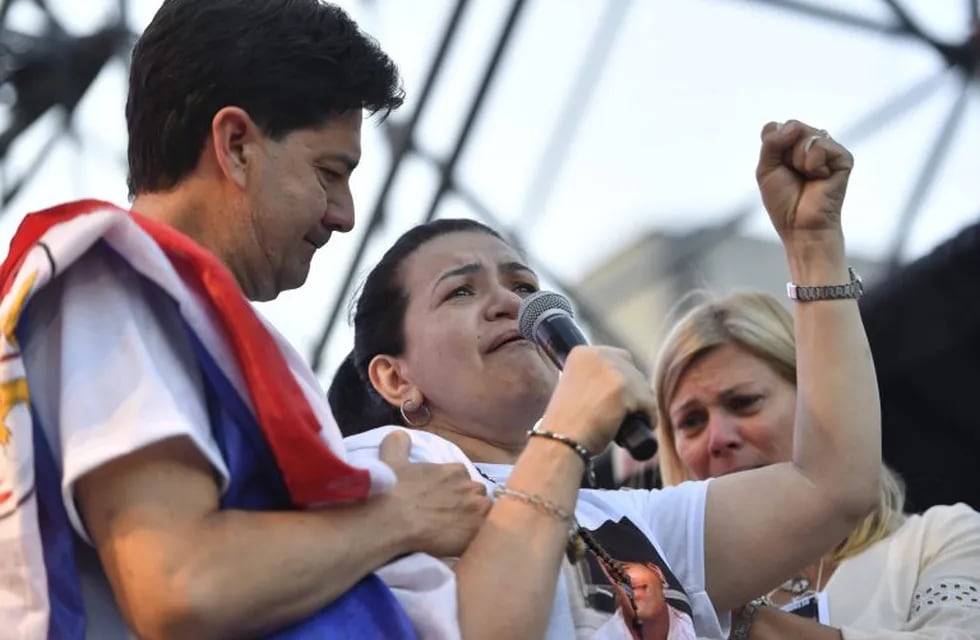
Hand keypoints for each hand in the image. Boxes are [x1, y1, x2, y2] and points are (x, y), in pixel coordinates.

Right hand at [378, 430, 490, 557]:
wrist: (393, 519)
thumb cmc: (393, 490)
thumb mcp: (392, 459)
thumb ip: (399, 444)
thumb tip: (400, 434)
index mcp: (455, 470)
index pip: (463, 477)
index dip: (454, 488)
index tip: (444, 498)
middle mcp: (471, 486)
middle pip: (476, 494)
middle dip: (467, 502)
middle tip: (450, 516)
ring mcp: (478, 509)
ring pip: (484, 513)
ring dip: (474, 519)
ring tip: (457, 530)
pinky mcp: (478, 531)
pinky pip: (485, 533)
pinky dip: (477, 536)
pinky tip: (463, 541)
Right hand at [540, 346, 655, 452]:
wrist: (561, 441)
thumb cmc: (565, 425)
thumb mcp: (574, 388)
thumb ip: (592, 379)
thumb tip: (619, 386)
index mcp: (582, 353)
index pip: (617, 358)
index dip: (622, 379)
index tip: (620, 397)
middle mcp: (598, 355)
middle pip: (632, 371)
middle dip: (634, 391)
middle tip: (627, 412)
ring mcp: (612, 370)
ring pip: (643, 387)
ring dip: (642, 404)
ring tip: (630, 421)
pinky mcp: (625, 389)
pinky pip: (649, 402)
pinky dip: (649, 416)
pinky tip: (643, 426)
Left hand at [756, 120, 853, 245]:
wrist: (800, 225)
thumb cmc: (784, 202)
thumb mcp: (766, 169)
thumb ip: (771, 142)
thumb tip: (793, 125)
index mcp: (792, 146)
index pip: (776, 127)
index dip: (772, 146)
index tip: (777, 168)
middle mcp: (812, 144)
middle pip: (792, 126)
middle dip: (785, 153)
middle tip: (792, 174)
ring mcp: (828, 149)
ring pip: (805, 133)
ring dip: (798, 160)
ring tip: (807, 178)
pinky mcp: (842, 157)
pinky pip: (820, 144)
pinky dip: (813, 164)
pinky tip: (820, 178)